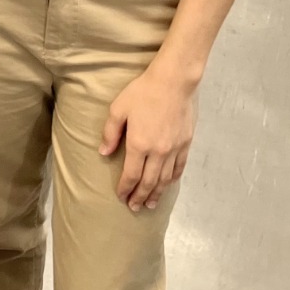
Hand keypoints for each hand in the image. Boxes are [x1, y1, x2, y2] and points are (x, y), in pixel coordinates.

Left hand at [100, 66, 198, 211]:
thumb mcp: (118, 109)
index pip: (131, 174)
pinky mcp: (186, 143)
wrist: (173, 82)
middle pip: (149, 181)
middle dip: (140, 196)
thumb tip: (104, 153)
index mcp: (139, 144)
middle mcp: (158, 151)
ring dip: (157, 193)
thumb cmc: (142, 92)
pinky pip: (179, 167)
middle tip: (135, 207)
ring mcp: (174, 149)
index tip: (121, 197)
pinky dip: (173, 179)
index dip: (125, 188)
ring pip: (165, 178)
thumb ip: (110, 133)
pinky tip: (168, 185)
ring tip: (150, 203)